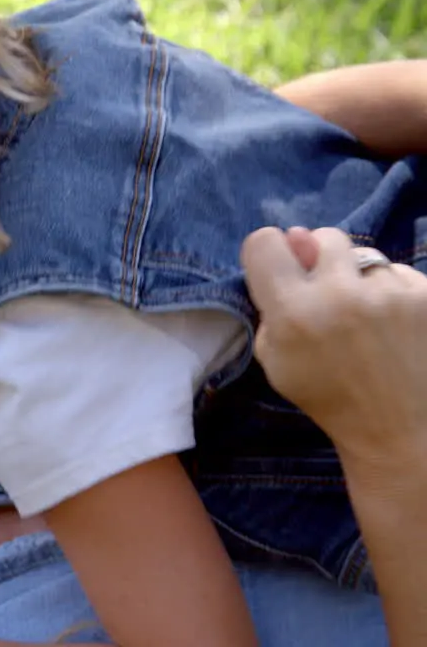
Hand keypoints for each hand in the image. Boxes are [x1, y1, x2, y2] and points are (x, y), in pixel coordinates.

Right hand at [240, 226, 426, 466]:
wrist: (402, 430)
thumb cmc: (328, 397)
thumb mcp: (276, 359)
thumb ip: (274, 302)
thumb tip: (295, 239)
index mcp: (293, 312)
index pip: (265, 242)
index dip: (268, 253)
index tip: (278, 271)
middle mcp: (340, 293)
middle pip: (322, 236)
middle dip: (321, 260)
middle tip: (328, 293)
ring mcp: (390, 291)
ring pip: (365, 256)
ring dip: (359, 279)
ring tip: (368, 317)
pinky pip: (399, 273)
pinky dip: (393, 292)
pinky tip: (395, 325)